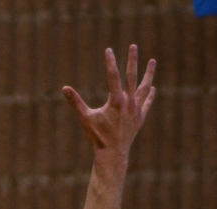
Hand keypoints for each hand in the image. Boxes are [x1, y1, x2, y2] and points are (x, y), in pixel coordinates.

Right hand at [63, 45, 155, 161]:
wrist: (113, 155)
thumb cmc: (97, 137)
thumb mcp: (85, 118)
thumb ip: (76, 102)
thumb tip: (64, 88)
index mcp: (116, 101)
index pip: (113, 76)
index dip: (110, 62)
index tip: (109, 49)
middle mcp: (129, 103)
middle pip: (132, 76)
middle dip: (132, 60)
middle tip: (133, 45)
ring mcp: (136, 110)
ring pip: (144, 87)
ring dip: (148, 74)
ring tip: (152, 61)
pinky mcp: (140, 118)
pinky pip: (147, 103)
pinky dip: (149, 95)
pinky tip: (152, 88)